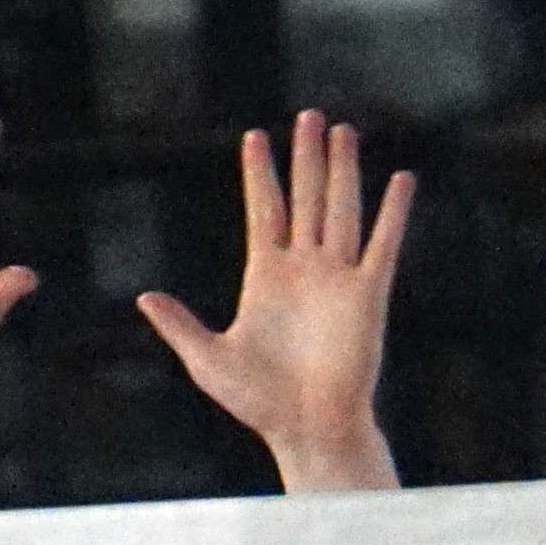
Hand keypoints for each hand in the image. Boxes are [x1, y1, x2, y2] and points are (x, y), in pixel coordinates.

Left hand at [134, 110, 413, 494]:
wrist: (307, 428)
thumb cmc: (259, 402)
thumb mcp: (208, 359)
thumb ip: (180, 324)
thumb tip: (145, 297)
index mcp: (266, 276)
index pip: (263, 210)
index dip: (260, 173)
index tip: (254, 136)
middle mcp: (304, 269)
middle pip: (305, 198)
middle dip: (305, 157)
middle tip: (308, 116)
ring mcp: (337, 278)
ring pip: (340, 209)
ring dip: (342, 170)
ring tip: (342, 131)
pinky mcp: (367, 295)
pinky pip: (382, 245)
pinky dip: (393, 213)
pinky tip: (401, 179)